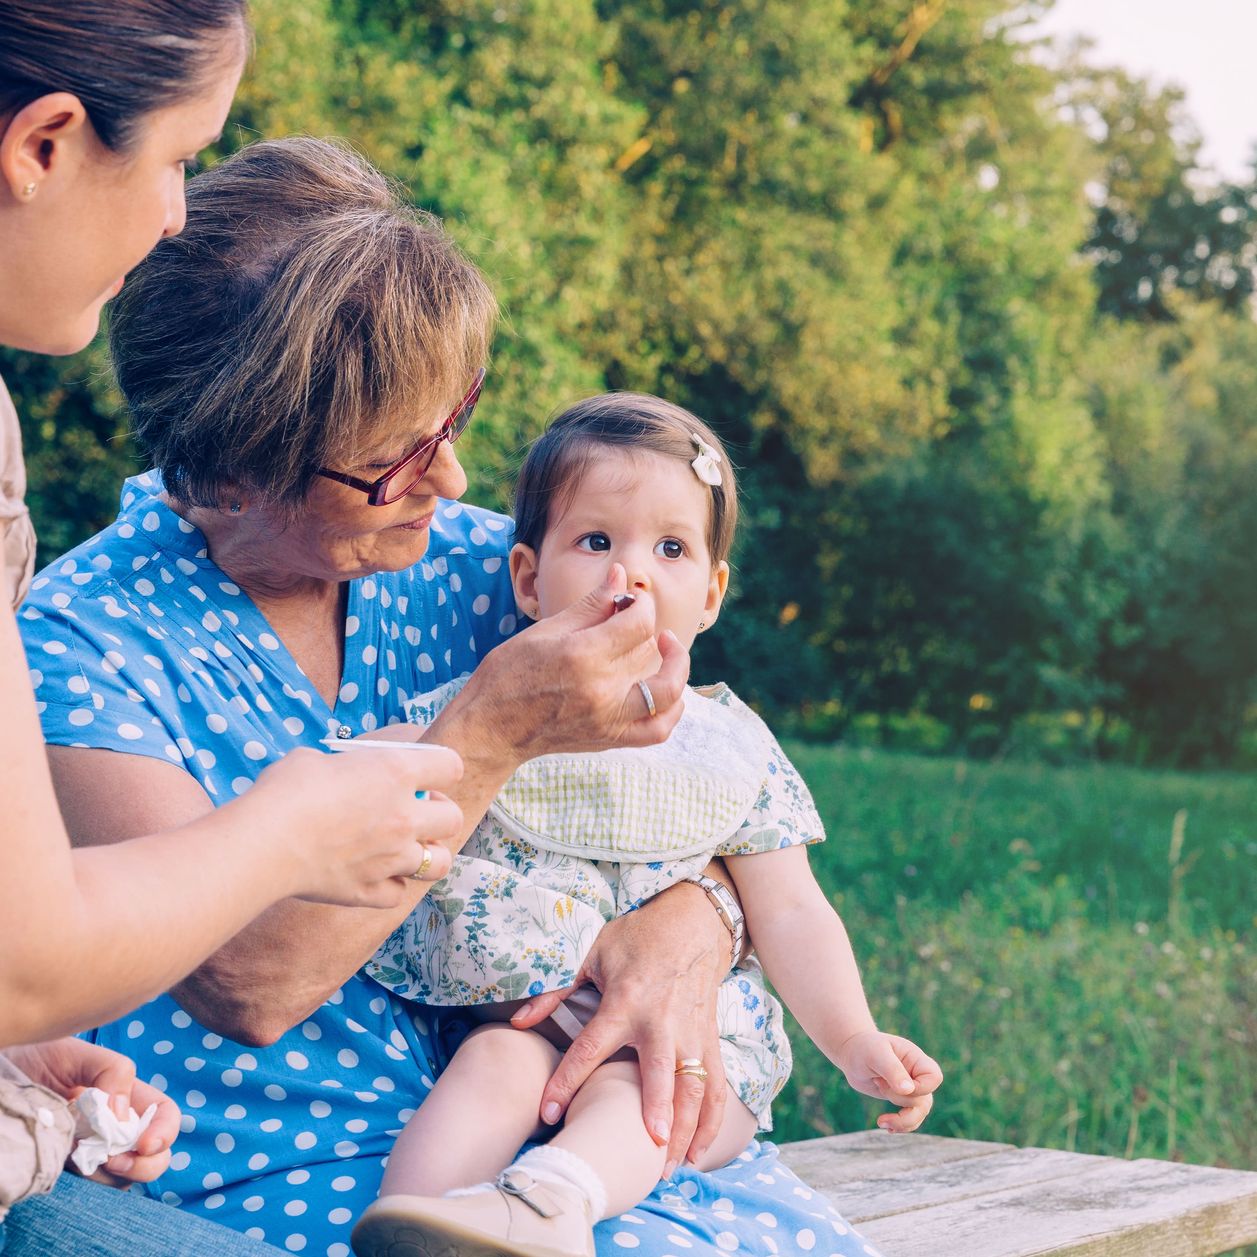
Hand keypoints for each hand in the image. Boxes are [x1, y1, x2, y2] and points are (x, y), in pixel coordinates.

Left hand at [5, 1040, 179, 1183]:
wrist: (4, 1072)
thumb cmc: (39, 1057)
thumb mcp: (78, 1055)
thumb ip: (112, 1072)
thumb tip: (121, 1116)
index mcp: (127, 1096)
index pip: (165, 1115)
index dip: (165, 1131)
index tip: (144, 1144)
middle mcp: (114, 1127)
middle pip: (155, 1156)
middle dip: (146, 1165)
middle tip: (114, 1160)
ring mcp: (91, 1151)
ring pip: (124, 1178)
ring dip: (113, 1176)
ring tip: (86, 1163)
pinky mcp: (66, 1170)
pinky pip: (92, 1189)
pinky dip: (91, 1186)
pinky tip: (71, 1169)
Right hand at [238, 740, 462, 906]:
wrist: (262, 842)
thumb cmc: (285, 791)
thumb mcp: (317, 759)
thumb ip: (347, 767)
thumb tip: (344, 775)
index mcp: (396, 772)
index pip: (450, 766)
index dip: (441, 767)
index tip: (426, 774)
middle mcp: (404, 817)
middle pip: (453, 818)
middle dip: (440, 813)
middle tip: (417, 811)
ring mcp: (391, 858)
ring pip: (440, 863)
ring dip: (428, 854)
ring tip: (407, 847)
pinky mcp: (369, 891)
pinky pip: (399, 894)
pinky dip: (391, 886)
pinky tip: (374, 874)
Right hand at [461, 564, 689, 767]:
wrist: (492, 728)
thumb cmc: (508, 675)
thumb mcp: (544, 631)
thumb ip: (591, 605)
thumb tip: (622, 576)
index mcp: (583, 656)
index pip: (638, 623)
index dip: (641, 605)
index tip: (629, 600)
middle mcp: (601, 690)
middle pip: (649, 651)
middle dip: (645, 627)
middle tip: (629, 619)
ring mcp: (609, 718)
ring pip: (666, 690)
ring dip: (674, 665)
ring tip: (666, 648)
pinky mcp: (611, 738)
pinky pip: (658, 729)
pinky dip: (672, 710)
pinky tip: (668, 691)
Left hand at [511, 882, 727, 1173]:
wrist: (694, 922)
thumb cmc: (638, 938)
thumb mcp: (593, 955)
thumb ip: (557, 993)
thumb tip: (518, 1022)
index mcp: (624, 1001)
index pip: (590, 1047)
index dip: (567, 1080)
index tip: (548, 1112)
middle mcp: (660, 1021)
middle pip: (658, 1071)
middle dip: (655, 1108)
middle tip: (648, 1146)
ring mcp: (690, 1032)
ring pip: (692, 1086)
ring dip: (685, 1127)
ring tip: (668, 1166)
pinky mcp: (709, 1039)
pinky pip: (715, 1085)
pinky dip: (710, 1119)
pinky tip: (699, 1151)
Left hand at [835, 1030, 942, 1132]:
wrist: (852, 1054)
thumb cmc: (864, 1048)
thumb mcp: (876, 1055)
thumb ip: (893, 1070)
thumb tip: (909, 1090)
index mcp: (916, 1059)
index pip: (934, 1077)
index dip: (921, 1088)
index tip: (898, 1085)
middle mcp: (916, 1075)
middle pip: (926, 1100)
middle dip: (901, 1101)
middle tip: (878, 1084)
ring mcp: (910, 1088)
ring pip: (919, 1113)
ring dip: (902, 1121)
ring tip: (881, 1122)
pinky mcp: (900, 1099)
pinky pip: (909, 1118)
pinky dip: (900, 1126)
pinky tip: (885, 1126)